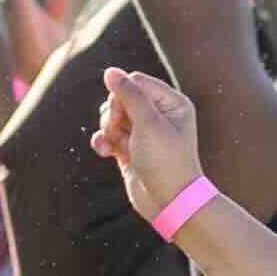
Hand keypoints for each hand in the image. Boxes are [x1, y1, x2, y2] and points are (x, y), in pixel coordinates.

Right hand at [93, 63, 208, 227]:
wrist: (170, 204)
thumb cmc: (166, 162)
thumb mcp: (149, 124)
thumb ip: (129, 95)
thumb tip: (110, 71)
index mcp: (173, 103)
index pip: (136, 82)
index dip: (122, 94)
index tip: (121, 112)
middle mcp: (159, 115)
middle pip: (121, 97)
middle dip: (113, 112)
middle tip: (117, 130)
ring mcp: (143, 133)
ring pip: (112, 116)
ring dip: (106, 128)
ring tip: (113, 144)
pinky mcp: (130, 150)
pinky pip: (108, 135)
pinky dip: (103, 141)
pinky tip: (105, 152)